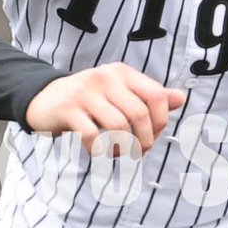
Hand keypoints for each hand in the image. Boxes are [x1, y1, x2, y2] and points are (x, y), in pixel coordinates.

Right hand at [25, 63, 186, 154]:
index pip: (156, 95)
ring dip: (123, 149)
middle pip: (139, 115)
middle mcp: (106, 78)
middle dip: (144, 141)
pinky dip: (100, 151)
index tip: (153, 136)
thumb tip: (181, 98)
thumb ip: (150, 96)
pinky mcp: (67, 109)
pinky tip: (100, 153)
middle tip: (138, 152)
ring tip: (120, 154)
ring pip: (118, 127)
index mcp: (123, 73)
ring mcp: (85, 92)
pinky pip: (92, 136)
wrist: (46, 98)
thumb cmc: (91, 99)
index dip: (161, 121)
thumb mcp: (121, 92)